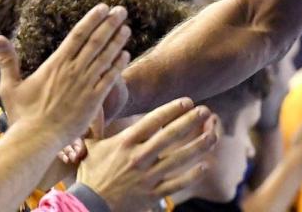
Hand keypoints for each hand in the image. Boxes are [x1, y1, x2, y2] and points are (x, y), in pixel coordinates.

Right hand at [0, 4, 130, 143]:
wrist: (36, 140)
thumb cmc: (22, 116)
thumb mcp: (11, 86)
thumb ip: (7, 60)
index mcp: (55, 64)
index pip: (77, 35)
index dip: (91, 19)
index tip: (103, 7)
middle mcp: (73, 71)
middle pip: (95, 41)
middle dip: (110, 24)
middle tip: (121, 10)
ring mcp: (85, 85)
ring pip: (105, 57)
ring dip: (117, 41)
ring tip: (126, 27)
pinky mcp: (94, 101)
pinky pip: (110, 79)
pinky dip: (118, 65)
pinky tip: (126, 54)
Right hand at [77, 98, 218, 211]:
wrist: (89, 205)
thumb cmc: (91, 173)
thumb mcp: (90, 146)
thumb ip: (96, 126)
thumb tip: (95, 105)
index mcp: (125, 143)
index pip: (153, 121)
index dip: (172, 109)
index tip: (188, 101)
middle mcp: (138, 157)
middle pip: (170, 136)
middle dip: (190, 121)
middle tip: (205, 110)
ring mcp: (146, 177)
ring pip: (179, 160)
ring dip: (198, 146)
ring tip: (212, 135)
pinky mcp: (151, 195)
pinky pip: (177, 184)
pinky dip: (192, 175)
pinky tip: (205, 166)